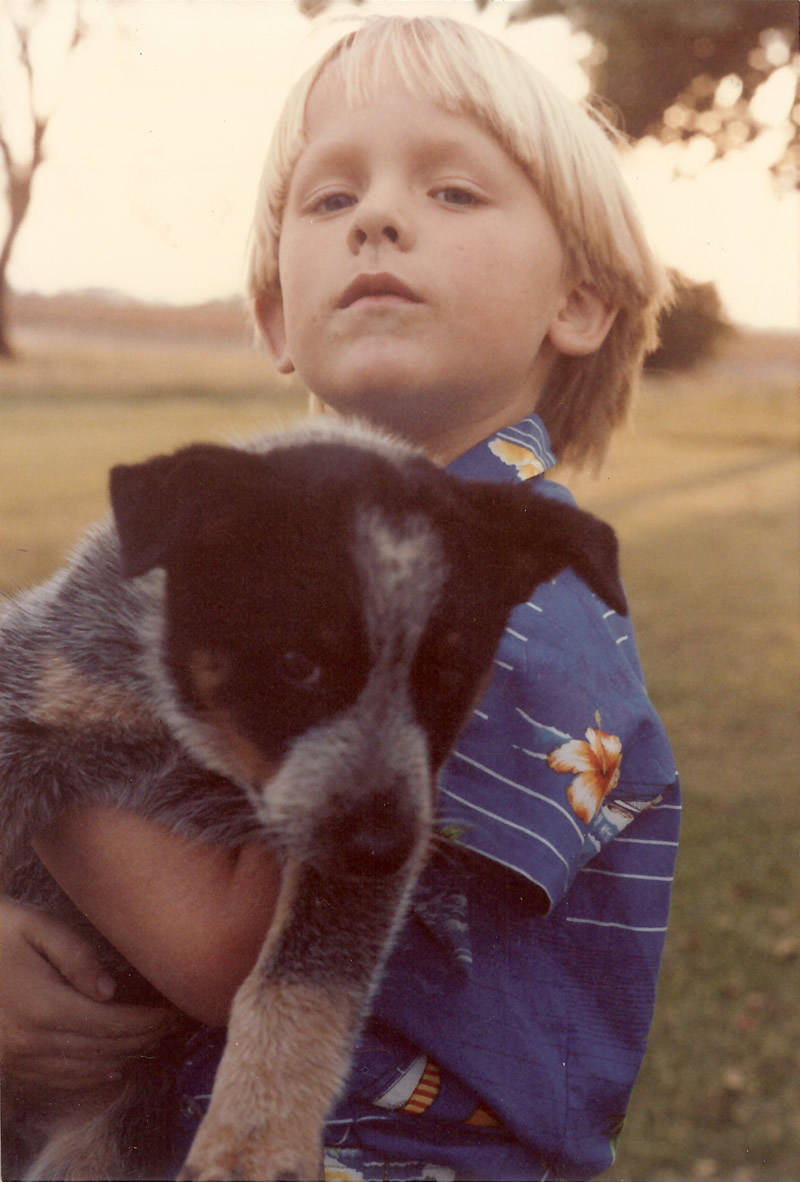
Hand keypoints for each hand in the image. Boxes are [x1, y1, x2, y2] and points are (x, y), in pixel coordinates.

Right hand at [0, 898, 173, 1093]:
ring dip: (122, 1058)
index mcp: (44, 1005)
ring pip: (83, 1070)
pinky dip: (89, 1075)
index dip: (148, 1022)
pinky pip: (57, 1079)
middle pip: (103, 1050)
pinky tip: (110, 1066)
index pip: (112, 1024)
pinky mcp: (8, 1063)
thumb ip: (77, 956)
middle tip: (172, 1026)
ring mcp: (17, 1057)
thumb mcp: (37, 927)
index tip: (174, 1012)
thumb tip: (111, 991)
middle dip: (143, 1039)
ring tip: (151, 1042)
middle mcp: (31, 1040)